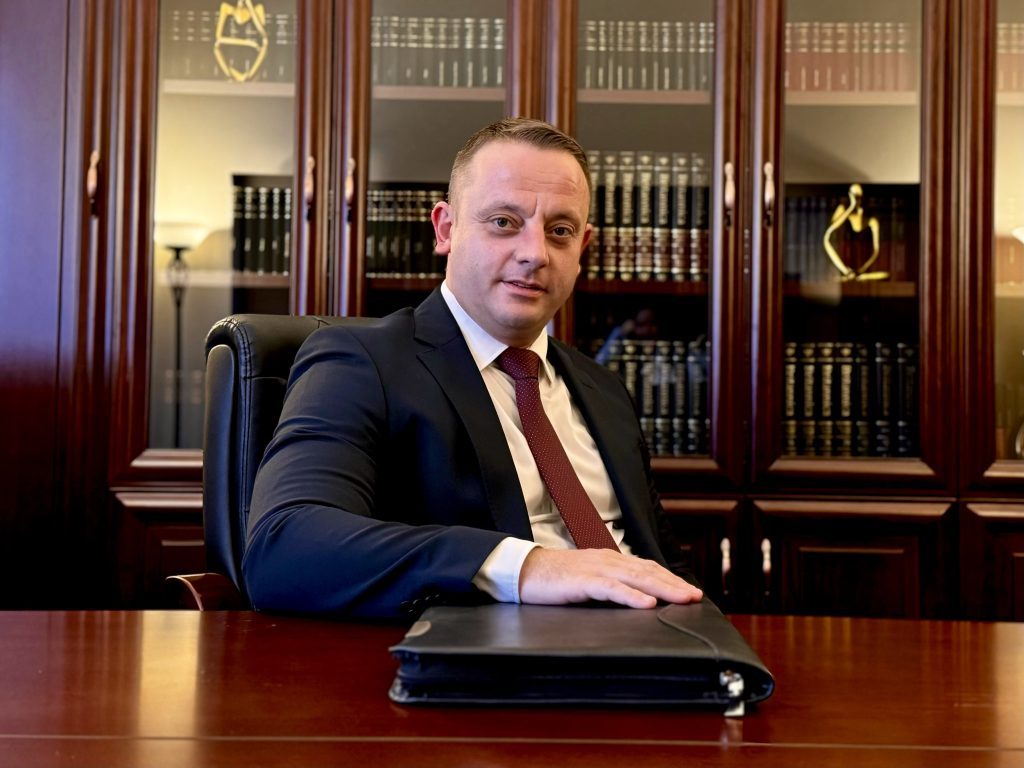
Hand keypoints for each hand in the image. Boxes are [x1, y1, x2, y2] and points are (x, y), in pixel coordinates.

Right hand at [518, 548, 702, 608]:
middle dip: (674, 584)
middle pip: (648, 571)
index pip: (646, 567)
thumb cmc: (554, 578)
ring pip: (636, 578)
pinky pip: (612, 588)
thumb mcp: (587, 580)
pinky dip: (632, 595)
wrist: (524, 570)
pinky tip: (647, 603)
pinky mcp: (583, 581)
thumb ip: (608, 585)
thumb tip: (633, 599)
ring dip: (662, 588)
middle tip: (695, 596)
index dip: (669, 578)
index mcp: (609, 560)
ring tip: (682, 599)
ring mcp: (596, 569)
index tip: (689, 591)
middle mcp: (607, 560)